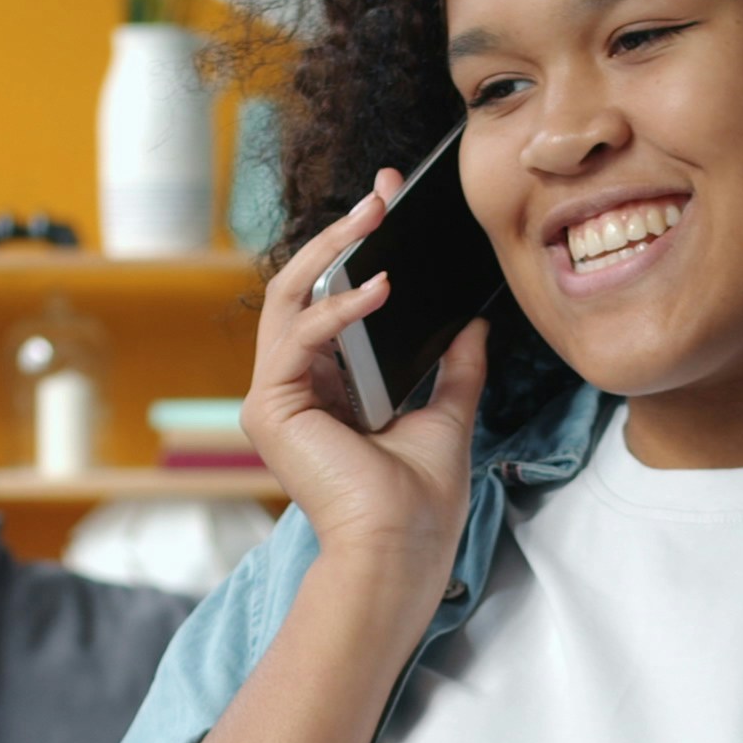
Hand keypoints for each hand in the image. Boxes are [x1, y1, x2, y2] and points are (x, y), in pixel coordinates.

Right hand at [245, 174, 490, 597]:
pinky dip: (338, 307)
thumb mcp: (447, 416)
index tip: (388, 206)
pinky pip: (298, 336)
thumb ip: (454, 368)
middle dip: (342, 234)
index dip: (355, 249)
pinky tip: (379, 289)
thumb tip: (473, 322)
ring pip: (288, 297)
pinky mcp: (270, 409)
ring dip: (333, 250)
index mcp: (328, 388)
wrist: (402, 549)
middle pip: (305, 288)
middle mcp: (293, 387)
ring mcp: (275, 397)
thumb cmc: (419, 502)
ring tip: (375, 217)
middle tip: (381, 193)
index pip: (331, 300)